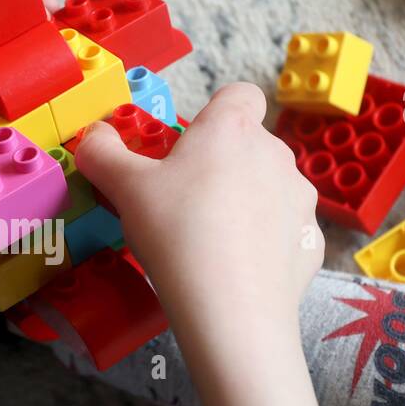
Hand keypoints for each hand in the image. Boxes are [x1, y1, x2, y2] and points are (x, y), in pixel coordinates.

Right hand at [75, 83, 335, 405]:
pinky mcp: (311, 244)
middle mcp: (276, 155)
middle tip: (182, 205)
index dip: (213, 113)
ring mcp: (301, 200)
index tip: (186, 147)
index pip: (238, 94)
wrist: (232, 311)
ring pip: (269, 188)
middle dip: (219, 166)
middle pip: (248, 145)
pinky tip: (235, 271)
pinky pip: (284, 233)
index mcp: (232, 129)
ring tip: (209, 243)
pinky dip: (263, 245)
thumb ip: (103, 154)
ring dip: (244, 204)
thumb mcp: (124, 189)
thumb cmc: (177, 234)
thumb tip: (93, 136)